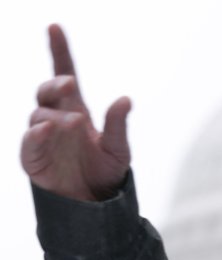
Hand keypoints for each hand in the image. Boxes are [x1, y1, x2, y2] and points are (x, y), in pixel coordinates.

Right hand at [20, 24, 130, 201]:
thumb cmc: (105, 171)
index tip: (55, 27)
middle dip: (56, 85)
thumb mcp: (119, 150)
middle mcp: (55, 117)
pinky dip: (35, 135)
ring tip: (75, 123)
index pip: (63, 73)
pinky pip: (29, 142)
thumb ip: (118, 125)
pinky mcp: (32, 157)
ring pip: (39, 116)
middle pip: (47, 91)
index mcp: (76, 109)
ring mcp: (42, 136)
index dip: (59, 50)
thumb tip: (125, 99)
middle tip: (71, 84)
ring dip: (55, 116)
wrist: (94, 202)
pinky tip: (47, 130)